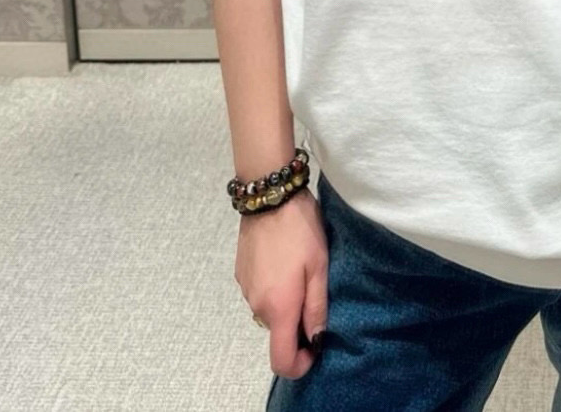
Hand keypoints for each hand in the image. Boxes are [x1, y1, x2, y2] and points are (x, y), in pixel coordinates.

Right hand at [236, 188, 327, 379]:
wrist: (270, 196)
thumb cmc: (300, 230)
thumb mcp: (319, 267)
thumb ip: (317, 307)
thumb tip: (317, 339)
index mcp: (278, 307)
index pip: (281, 360)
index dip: (300, 364)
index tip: (316, 347)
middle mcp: (257, 305)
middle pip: (277, 333)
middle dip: (297, 324)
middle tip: (316, 292)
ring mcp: (245, 288)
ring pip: (269, 311)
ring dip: (286, 303)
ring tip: (302, 271)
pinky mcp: (240, 273)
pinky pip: (260, 293)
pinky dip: (274, 288)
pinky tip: (285, 261)